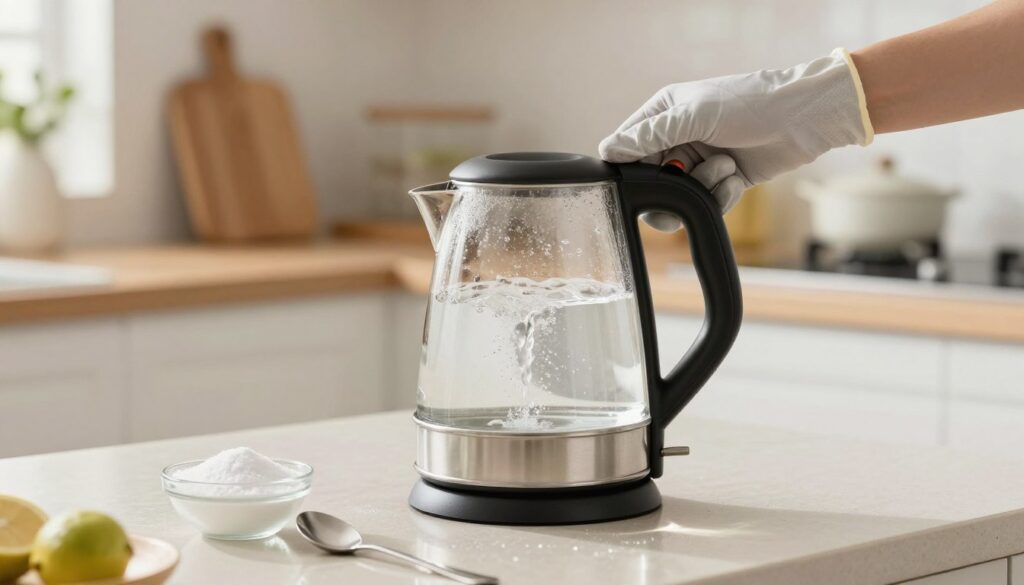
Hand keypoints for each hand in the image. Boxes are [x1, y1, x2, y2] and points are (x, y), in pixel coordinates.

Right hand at [600, 48, 872, 214]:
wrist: (803, 119)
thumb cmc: (750, 103)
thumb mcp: (693, 115)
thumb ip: (648, 135)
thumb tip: (606, 150)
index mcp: (663, 114)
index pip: (626, 148)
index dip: (631, 169)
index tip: (648, 177)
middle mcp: (676, 139)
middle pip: (650, 182)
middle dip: (673, 185)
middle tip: (688, 179)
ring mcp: (698, 162)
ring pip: (678, 198)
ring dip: (702, 189)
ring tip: (726, 167)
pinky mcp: (720, 183)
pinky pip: (705, 205)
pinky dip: (722, 196)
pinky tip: (738, 176)